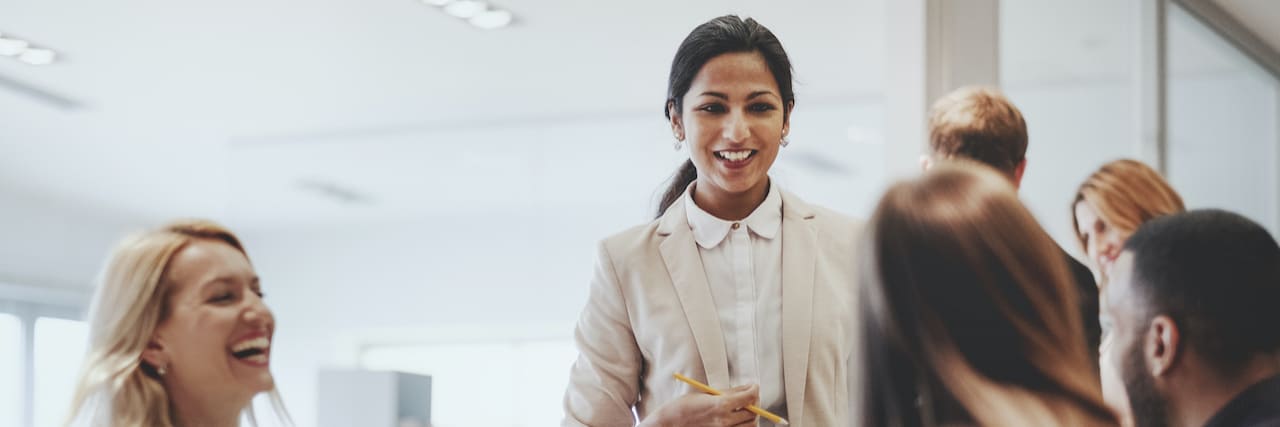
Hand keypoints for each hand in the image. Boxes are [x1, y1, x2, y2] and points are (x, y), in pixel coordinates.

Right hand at [643, 384, 759, 426]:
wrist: (668, 424)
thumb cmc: (682, 408)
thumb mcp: (705, 394)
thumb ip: (727, 392)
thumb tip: (745, 388)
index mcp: (721, 405)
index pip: (749, 397)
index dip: (755, 389)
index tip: (754, 387)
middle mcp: (724, 421)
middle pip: (753, 413)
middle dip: (754, 403)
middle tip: (749, 397)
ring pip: (750, 426)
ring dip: (750, 417)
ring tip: (743, 410)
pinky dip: (742, 426)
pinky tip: (736, 420)